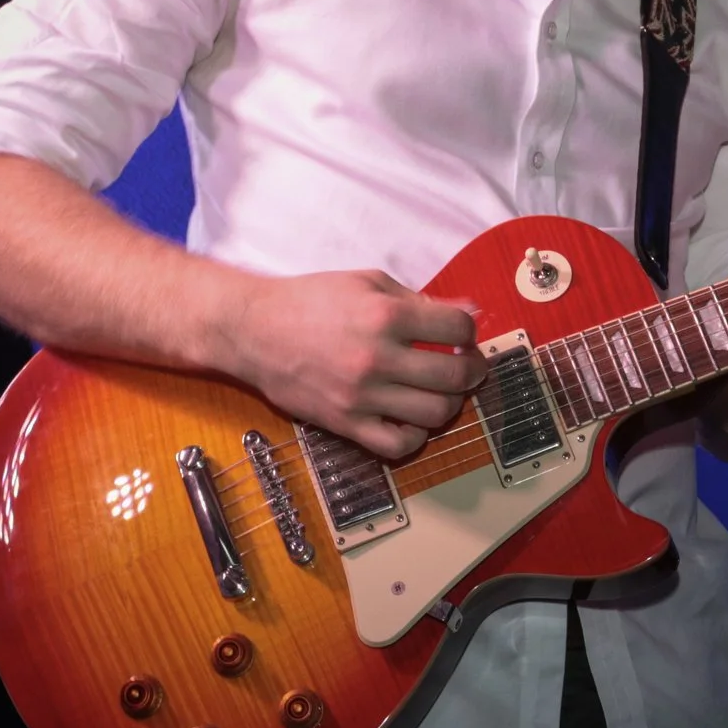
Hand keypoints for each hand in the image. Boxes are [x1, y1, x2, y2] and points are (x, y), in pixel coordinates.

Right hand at [220, 270, 484, 458]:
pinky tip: (412, 419)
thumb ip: (418, 299)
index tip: (463, 333)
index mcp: (386, 315)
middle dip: (473, 369)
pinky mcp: (346, 423)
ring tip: (443, 392)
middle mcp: (377, 357)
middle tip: (469, 366)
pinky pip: (398, 444)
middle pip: (456, 374)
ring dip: (451, 403)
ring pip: (435, 413)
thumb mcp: (367, 283)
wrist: (254, 330)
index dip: (469, 330)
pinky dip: (416, 436)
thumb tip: (467, 312)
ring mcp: (362, 395)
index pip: (458, 328)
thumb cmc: (311, 301)